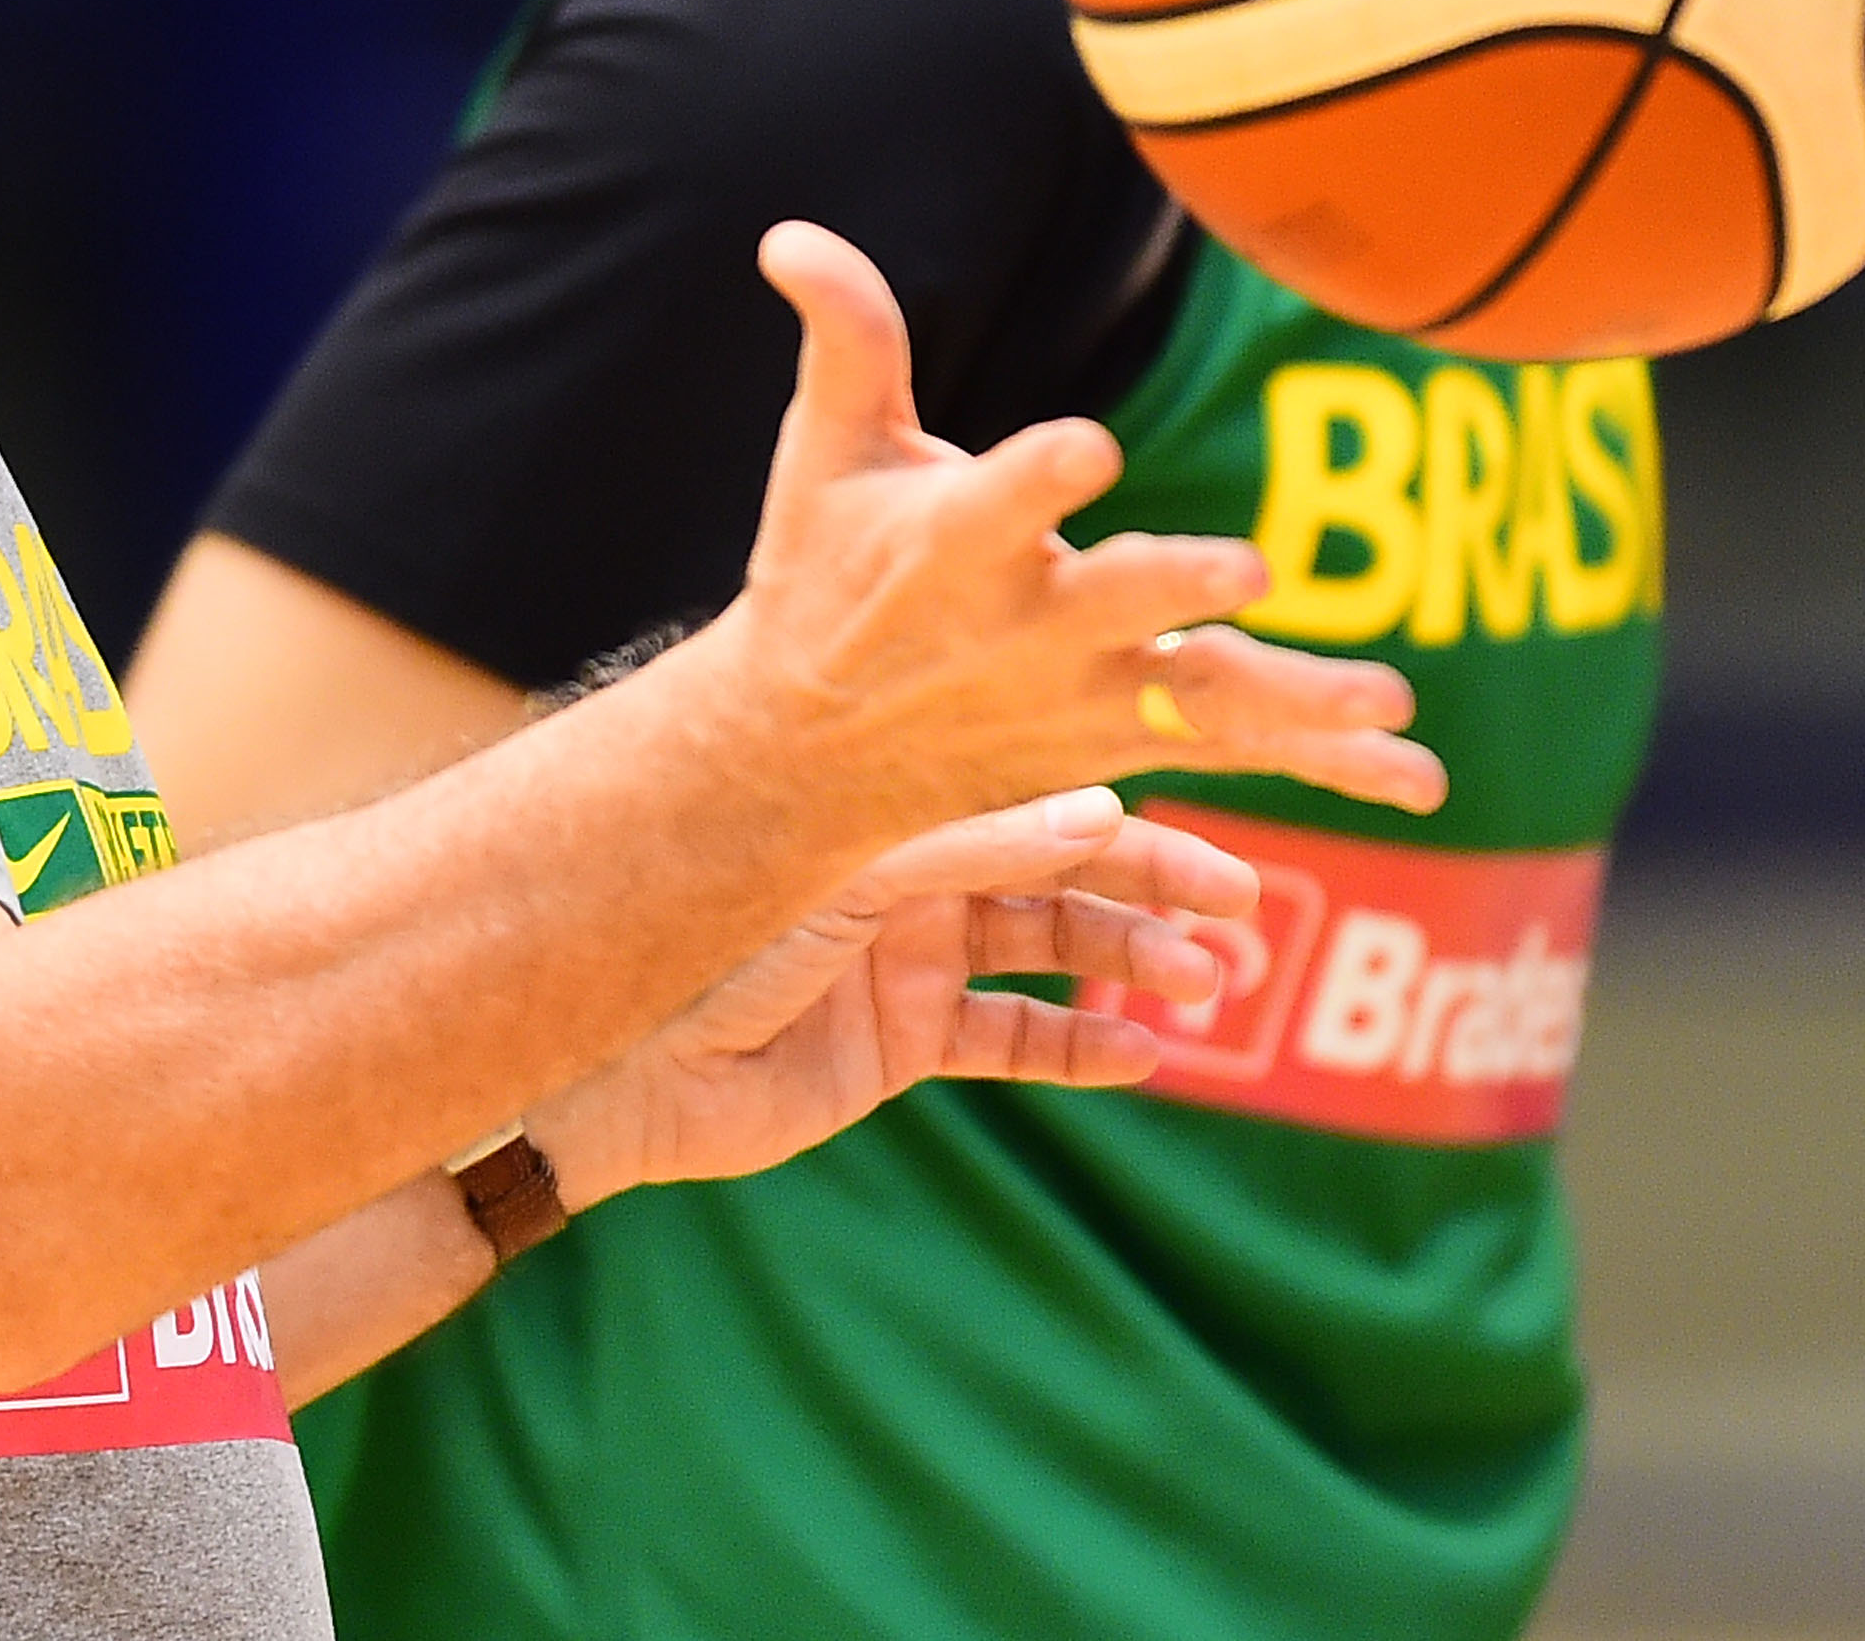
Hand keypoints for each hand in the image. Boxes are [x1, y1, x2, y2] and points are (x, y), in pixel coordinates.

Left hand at [527, 789, 1260, 1203]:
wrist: (622, 1069)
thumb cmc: (714, 939)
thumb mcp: (853, 881)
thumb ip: (975, 849)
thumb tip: (1104, 813)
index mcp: (904, 807)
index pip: (1036, 795)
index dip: (1124, 811)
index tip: (1201, 818)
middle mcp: (920, 874)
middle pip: (1064, 872)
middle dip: (1154, 889)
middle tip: (1242, 911)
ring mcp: (916, 958)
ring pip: (1053, 954)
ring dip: (1134, 967)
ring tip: (1207, 987)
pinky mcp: (905, 1043)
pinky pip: (1012, 1040)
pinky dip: (1079, 1047)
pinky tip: (1144, 1056)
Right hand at [702, 222, 1442, 839]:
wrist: (802, 756)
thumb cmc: (825, 575)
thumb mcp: (825, 455)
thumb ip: (848, 340)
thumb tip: (793, 234)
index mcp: (951, 548)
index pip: (998, 504)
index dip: (1041, 474)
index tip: (1088, 445)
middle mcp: (1025, 629)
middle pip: (1113, 606)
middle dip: (1176, 588)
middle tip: (1248, 570)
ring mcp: (1082, 697)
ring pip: (1197, 701)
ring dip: (1297, 704)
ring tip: (1391, 705)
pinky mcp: (1123, 745)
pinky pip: (1237, 754)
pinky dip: (1327, 763)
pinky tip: (1422, 776)